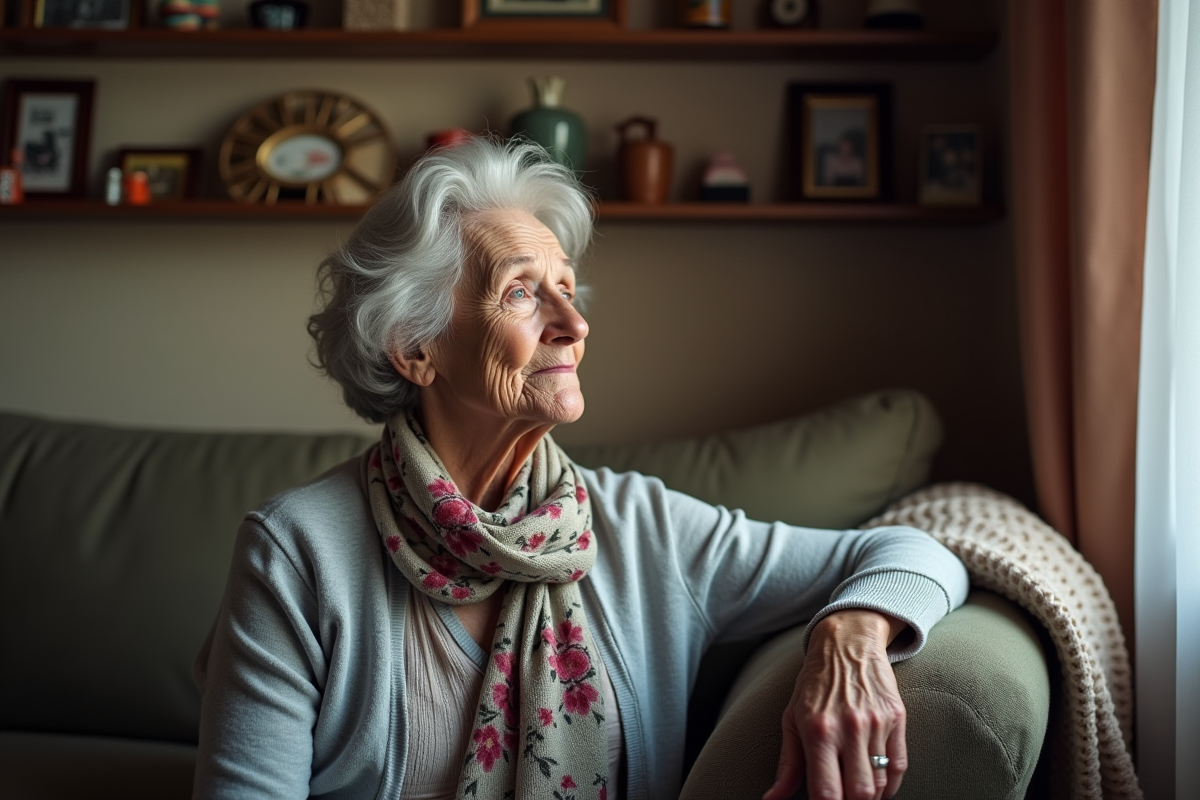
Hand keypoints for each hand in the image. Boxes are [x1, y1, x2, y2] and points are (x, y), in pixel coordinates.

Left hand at [763, 610, 907, 799]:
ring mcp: (876, 723)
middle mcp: (849, 727)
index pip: (826, 791)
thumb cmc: (814, 684)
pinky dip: (890, 784)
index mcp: (818, 730)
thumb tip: (772, 799)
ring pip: (881, 783)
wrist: (847, 643)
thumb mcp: (791, 719)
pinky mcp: (897, 718)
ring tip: (855, 790)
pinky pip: (899, 766)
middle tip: (841, 797)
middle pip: (859, 794)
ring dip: (869, 796)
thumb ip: (787, 764)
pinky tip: (877, 783)